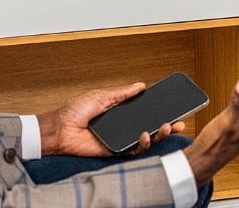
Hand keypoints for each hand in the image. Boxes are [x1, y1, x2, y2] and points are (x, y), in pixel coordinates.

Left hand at [40, 83, 187, 157]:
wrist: (59, 129)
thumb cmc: (74, 111)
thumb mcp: (102, 96)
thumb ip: (122, 93)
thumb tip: (140, 85)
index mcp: (120, 113)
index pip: (145, 113)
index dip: (160, 111)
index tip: (174, 108)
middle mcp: (122, 127)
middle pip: (150, 127)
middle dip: (167, 126)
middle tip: (179, 122)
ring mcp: (119, 140)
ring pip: (145, 140)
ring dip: (159, 135)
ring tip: (166, 127)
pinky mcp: (114, 152)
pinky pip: (132, 151)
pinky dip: (142, 144)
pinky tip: (145, 135)